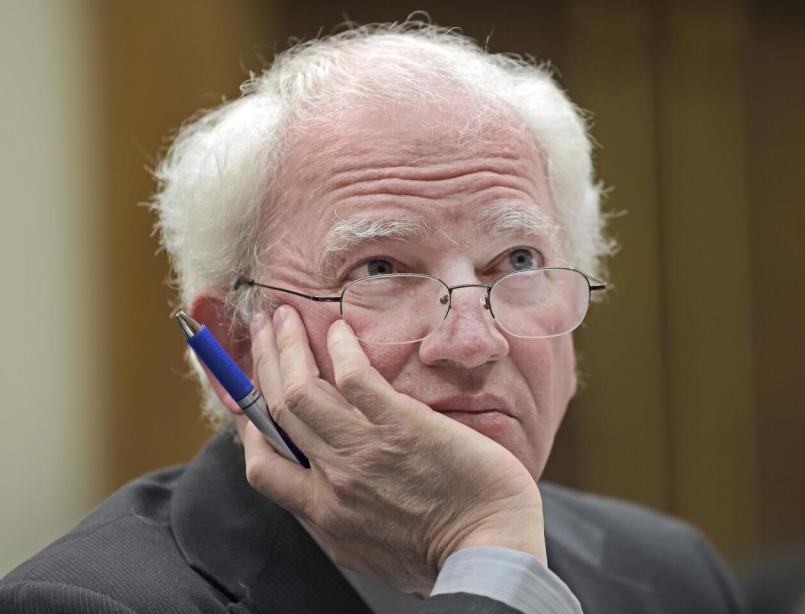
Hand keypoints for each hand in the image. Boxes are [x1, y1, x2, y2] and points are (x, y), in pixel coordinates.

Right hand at [241, 305, 544, 593]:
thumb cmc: (442, 556)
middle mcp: (331, 480)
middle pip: (276, 412)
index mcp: (323, 513)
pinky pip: (356, 379)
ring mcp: (363, 450)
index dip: (247, 424)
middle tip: (262, 330)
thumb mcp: (371, 552)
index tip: (246, 395)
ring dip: (285, 347)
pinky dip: (340, 350)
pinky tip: (339, 331)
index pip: (262, 464)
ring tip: (283, 316)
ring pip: (301, 390)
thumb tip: (330, 497)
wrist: (489, 553)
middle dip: (261, 364)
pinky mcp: (402, 426)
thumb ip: (343, 521)